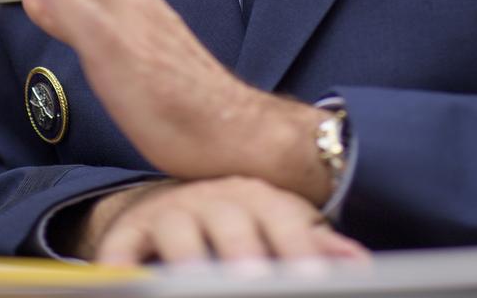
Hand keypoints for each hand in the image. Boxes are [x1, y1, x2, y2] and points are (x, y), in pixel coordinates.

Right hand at [71, 177, 366, 264]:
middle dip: (243, 251)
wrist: (172, 195)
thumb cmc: (239, 221)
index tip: (314, 278)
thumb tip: (357, 264)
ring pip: (178, 230)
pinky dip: (119, 264)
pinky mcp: (132, 230)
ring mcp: (173, 211)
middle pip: (232, 223)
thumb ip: (315, 245)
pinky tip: (122, 280)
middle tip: (253, 281)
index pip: (284, 221)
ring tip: (195, 280)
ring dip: (187, 256)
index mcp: (259, 200)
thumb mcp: (279, 223)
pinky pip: (122, 248)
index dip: (299, 249)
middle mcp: (216, 199)